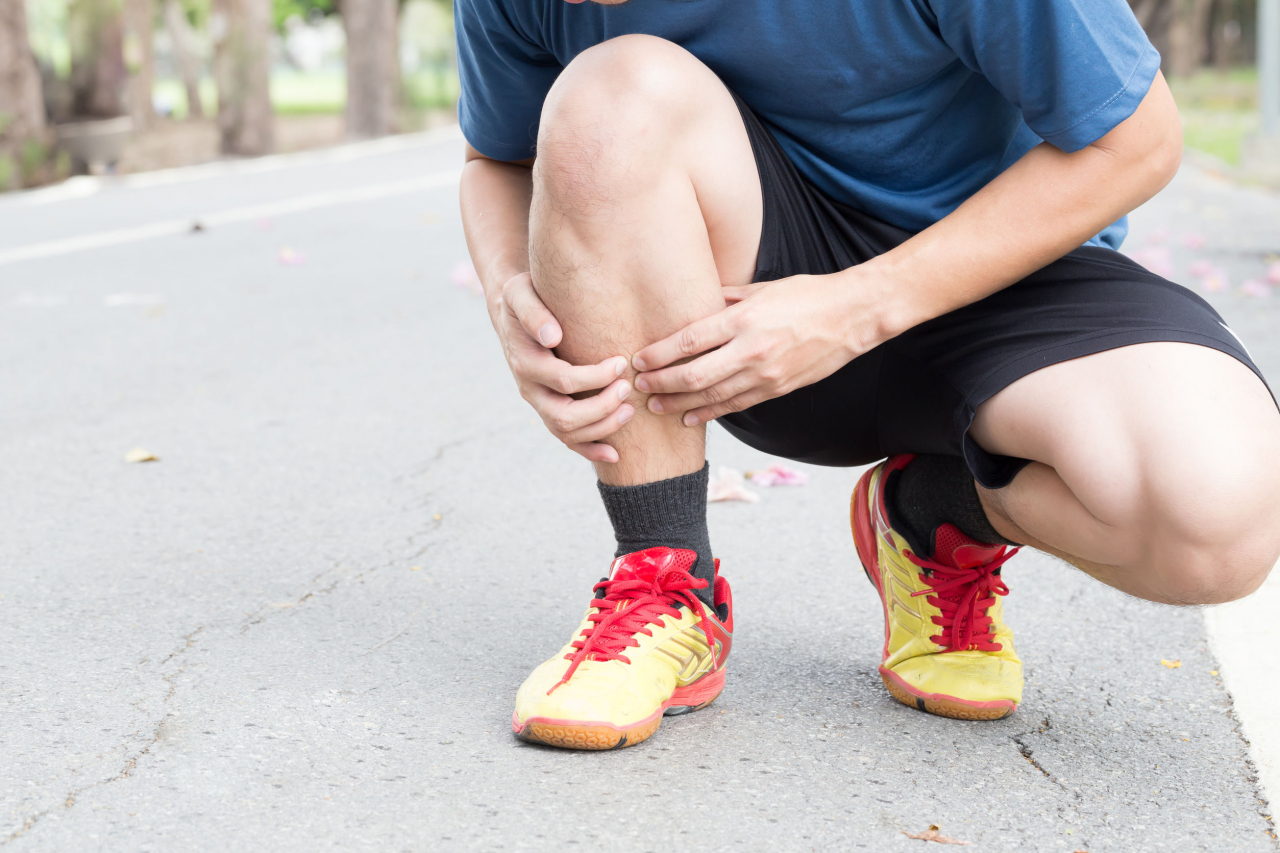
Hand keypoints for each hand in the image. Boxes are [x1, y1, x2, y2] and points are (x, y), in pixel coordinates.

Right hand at [493, 272, 632, 462]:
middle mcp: (529, 389)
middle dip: (601, 407)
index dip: (594, 377)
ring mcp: (539, 404)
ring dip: (601, 427)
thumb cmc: (525, 297)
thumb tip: (552, 337)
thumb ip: (533, 312)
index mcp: (525, 361)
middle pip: (564, 416)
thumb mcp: (520, 293)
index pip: (562, 380)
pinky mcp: (549, 410)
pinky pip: (568, 440)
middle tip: (628, 389)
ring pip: (567, 432)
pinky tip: (615, 454)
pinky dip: (591, 450)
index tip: (620, 363)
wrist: (515, 313)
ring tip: (629, 410)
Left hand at [632, 273, 886, 424]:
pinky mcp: (777, 389)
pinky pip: (736, 406)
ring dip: (679, 405)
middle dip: (661, 384)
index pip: (688, 342)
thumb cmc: (807, 295)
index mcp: (743, 320)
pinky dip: (710, 414)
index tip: (638, 360)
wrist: (853, 316)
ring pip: (712, 397)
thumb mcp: (762, 288)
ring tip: (656, 407)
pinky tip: (690, 418)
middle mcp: (750, 350)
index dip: (658, 355)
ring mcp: (765, 374)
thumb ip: (727, 299)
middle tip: (638, 388)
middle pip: (693, 376)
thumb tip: (697, 302)